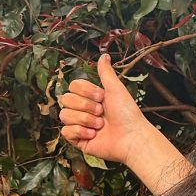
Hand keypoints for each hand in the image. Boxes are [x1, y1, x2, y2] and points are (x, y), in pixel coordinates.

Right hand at [58, 55, 189, 195]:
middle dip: (85, 106)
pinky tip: (93, 135)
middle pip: (66, 99)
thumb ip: (106, 72)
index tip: (101, 97)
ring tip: (100, 125)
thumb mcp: (116, 88)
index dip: (85, 91)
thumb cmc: (127, 113)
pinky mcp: (78, 140)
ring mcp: (80, 125)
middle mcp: (84, 110)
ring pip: (64, 115)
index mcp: (91, 98)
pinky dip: (80, 132)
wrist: (131, 137)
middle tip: (101, 112)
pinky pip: (65, 131)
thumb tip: (103, 55)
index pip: (73, 86)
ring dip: (84, 119)